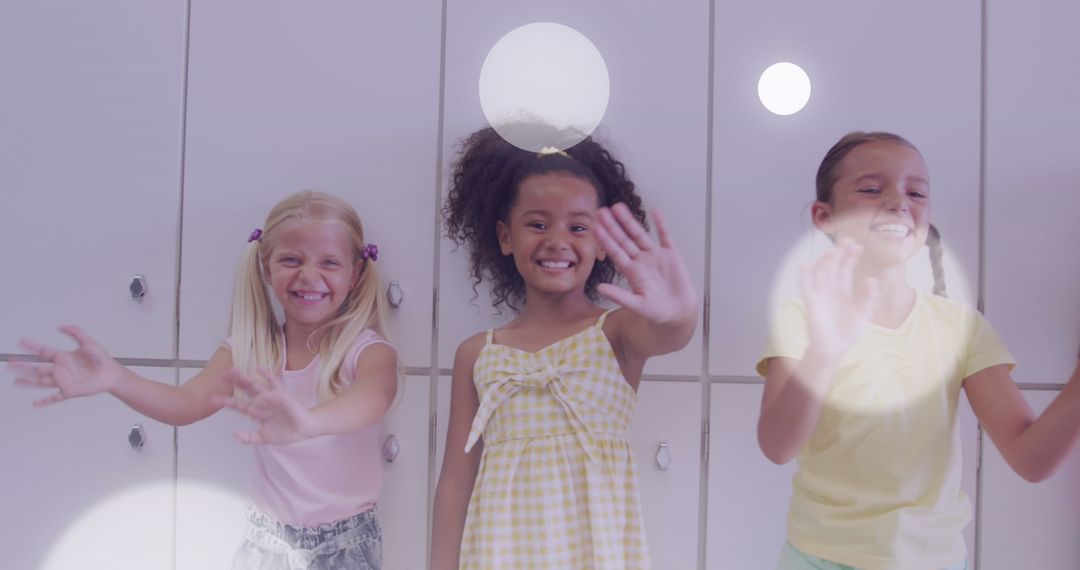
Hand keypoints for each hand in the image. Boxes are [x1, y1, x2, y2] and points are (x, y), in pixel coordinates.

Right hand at [8, 325, 123, 406]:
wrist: (111, 374)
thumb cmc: (101, 359)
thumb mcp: (89, 343)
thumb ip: (76, 332)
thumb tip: (61, 326)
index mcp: (63, 357)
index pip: (43, 351)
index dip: (32, 346)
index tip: (21, 342)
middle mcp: (60, 369)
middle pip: (37, 368)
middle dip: (23, 366)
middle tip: (10, 363)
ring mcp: (63, 381)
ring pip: (41, 382)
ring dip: (28, 382)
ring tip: (15, 381)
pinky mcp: (69, 392)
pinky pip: (55, 398)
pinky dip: (45, 401)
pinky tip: (35, 404)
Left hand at [212, 368, 317, 444]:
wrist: (304, 430)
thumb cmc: (286, 432)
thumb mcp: (264, 438)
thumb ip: (250, 437)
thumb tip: (235, 434)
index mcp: (257, 411)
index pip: (238, 405)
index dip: (226, 401)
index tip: (212, 399)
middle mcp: (262, 402)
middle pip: (244, 390)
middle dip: (233, 383)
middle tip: (220, 376)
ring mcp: (271, 397)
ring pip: (256, 385)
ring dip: (245, 378)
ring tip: (234, 370)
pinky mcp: (282, 395)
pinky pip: (274, 383)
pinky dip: (268, 375)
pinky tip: (260, 367)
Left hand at [594, 204, 696, 324]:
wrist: (678, 314)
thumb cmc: (657, 312)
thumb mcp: (636, 305)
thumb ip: (619, 296)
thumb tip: (599, 288)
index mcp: (631, 272)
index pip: (615, 252)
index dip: (605, 239)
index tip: (595, 227)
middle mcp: (641, 261)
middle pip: (624, 240)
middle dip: (613, 225)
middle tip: (601, 211)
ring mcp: (656, 257)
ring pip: (640, 235)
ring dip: (630, 221)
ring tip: (618, 207)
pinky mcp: (672, 255)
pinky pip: (666, 236)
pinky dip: (661, 224)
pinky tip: (655, 211)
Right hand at [800, 238, 878, 359]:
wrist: (834, 349)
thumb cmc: (847, 332)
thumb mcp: (863, 313)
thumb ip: (868, 297)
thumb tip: (870, 279)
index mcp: (843, 290)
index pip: (846, 269)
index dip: (851, 257)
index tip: (858, 246)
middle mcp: (830, 289)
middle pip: (833, 267)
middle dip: (839, 254)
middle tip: (847, 241)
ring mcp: (820, 295)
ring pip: (821, 273)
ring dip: (826, 261)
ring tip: (834, 251)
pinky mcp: (812, 303)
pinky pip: (806, 288)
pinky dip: (804, 277)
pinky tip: (805, 266)